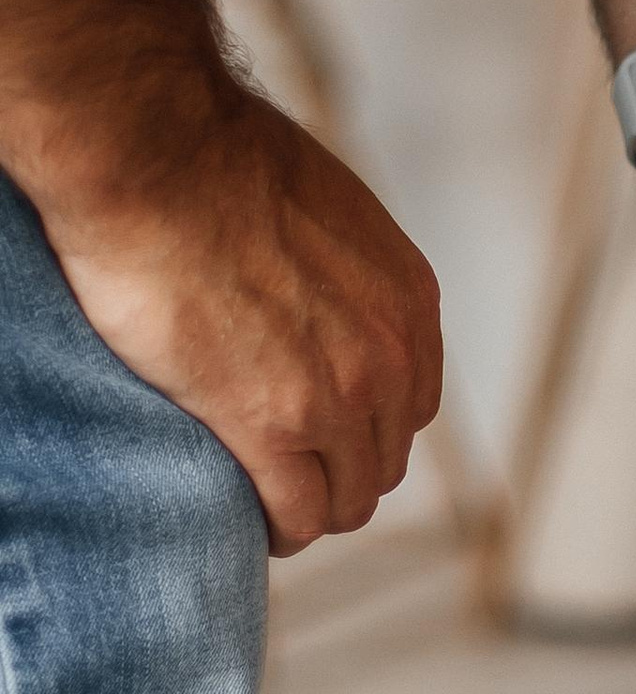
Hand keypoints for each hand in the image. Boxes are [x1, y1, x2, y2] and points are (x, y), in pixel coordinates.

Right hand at [38, 83, 440, 551]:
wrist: (165, 163)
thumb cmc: (222, 164)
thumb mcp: (327, 210)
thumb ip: (340, 264)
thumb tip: (313, 280)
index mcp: (409, 301)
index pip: (412, 401)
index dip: (370, 428)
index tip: (331, 437)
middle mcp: (392, 356)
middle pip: (384, 456)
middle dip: (344, 472)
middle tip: (297, 478)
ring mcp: (338, 398)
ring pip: (348, 497)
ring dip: (316, 507)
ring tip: (275, 506)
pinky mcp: (273, 429)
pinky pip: (297, 514)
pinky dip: (281, 530)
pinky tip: (258, 526)